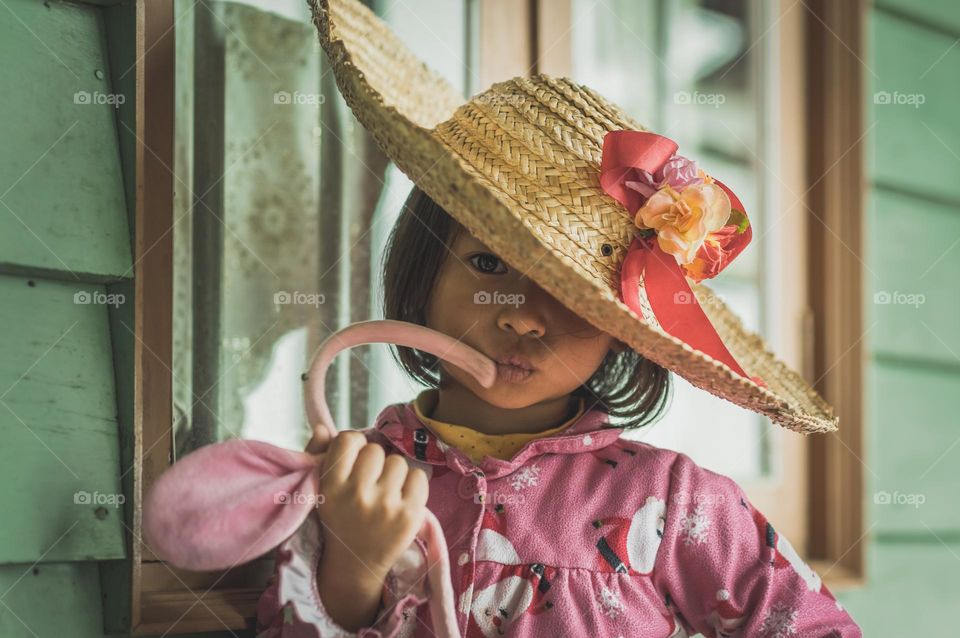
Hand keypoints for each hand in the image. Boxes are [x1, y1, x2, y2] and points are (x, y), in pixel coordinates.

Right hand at [314, 430, 428, 581]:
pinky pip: (418, 476)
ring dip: (394, 473)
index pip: (348, 439)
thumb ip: (320, 455)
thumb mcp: (322, 490)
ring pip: (398, 462)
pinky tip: (400, 498)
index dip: (354, 445)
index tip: (354, 459)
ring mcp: (385, 505)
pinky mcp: (409, 515)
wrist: (356, 565)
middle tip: (370, 482)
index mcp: (331, 486)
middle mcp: (357, 494)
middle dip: (374, 462)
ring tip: (385, 492)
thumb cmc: (340, 520)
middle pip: (376, 450)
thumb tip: (322, 426)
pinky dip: (412, 484)